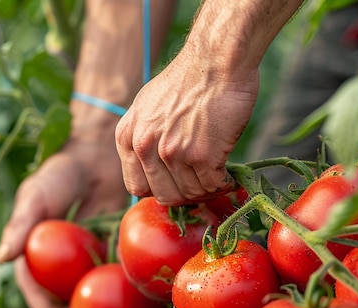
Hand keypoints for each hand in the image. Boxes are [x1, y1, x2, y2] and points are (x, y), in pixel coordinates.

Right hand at [0, 137, 127, 307]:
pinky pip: (125, 278)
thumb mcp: (36, 196)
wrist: (95, 156)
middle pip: (73, 305)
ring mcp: (93, 264)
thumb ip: (20, 224)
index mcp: (39, 261)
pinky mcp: (118, 255)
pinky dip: (135, 292)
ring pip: (101, 297)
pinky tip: (150, 302)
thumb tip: (2, 258)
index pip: (40, 295)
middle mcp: (66, 268)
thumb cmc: (59, 174)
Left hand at [115, 32, 258, 206]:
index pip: (137, 187)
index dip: (159, 189)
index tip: (176, 184)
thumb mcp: (146, 107)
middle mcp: (145, 146)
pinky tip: (229, 175)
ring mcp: (173, 152)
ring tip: (217, 176)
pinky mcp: (202, 155)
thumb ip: (143, 138)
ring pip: (191, 193)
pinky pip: (213, 186)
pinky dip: (224, 184)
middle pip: (165, 196)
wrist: (216, 61)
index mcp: (128, 137)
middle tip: (202, 184)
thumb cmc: (187, 81)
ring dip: (207, 189)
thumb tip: (151, 169)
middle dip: (186, 194)